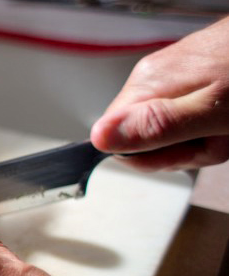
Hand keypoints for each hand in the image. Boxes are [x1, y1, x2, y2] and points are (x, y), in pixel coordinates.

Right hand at [91, 16, 228, 170]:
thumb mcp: (213, 112)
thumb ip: (156, 126)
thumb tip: (101, 137)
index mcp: (148, 87)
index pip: (115, 144)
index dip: (153, 157)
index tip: (187, 148)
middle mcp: (151, 79)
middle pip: (142, 140)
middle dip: (183, 149)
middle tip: (216, 136)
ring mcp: (170, 75)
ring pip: (166, 130)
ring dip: (202, 138)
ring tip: (228, 124)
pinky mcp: (189, 74)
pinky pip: (184, 115)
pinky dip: (211, 122)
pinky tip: (228, 113)